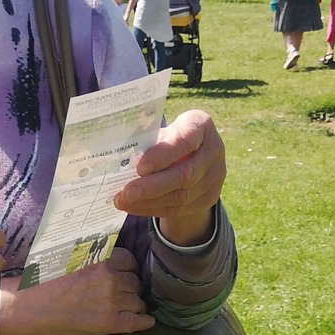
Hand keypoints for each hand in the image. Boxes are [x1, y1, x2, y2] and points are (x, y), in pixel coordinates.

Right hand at [0, 246, 152, 334]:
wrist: (30, 307)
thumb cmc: (43, 281)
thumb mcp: (70, 255)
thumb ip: (92, 254)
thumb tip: (107, 256)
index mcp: (102, 259)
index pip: (129, 261)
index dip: (126, 269)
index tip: (121, 275)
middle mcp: (112, 278)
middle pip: (135, 281)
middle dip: (129, 287)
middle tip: (118, 293)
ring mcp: (113, 301)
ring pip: (138, 301)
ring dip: (134, 304)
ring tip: (125, 308)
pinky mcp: (111, 322)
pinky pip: (138, 322)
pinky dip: (144, 322)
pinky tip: (145, 321)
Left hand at [113, 107, 224, 245]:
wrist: (194, 155)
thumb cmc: (169, 138)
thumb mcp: (162, 132)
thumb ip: (148, 142)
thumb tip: (119, 159)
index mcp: (201, 125)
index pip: (186, 140)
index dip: (164, 155)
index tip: (140, 167)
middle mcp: (214, 150)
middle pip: (186, 175)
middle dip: (152, 186)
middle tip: (126, 192)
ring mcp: (216, 176)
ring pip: (182, 196)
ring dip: (149, 201)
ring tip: (123, 201)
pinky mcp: (210, 197)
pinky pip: (180, 208)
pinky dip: (153, 209)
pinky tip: (134, 207)